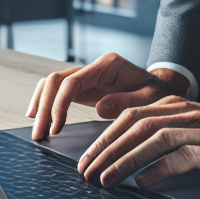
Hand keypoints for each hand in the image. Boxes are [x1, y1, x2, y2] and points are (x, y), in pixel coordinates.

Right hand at [26, 53, 188, 139]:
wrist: (162, 88)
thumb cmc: (158, 93)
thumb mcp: (149, 99)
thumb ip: (126, 102)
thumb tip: (98, 107)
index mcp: (108, 65)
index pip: (73, 80)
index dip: (60, 104)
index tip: (56, 128)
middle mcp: (94, 67)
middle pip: (57, 80)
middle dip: (45, 106)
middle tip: (39, 134)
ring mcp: (88, 75)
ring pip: (53, 83)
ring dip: (42, 104)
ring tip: (37, 130)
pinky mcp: (85, 86)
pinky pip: (59, 90)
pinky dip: (47, 102)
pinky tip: (41, 118)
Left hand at [76, 96, 199, 187]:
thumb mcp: (182, 124)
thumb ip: (154, 131)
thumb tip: (116, 151)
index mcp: (169, 105)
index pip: (128, 117)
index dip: (104, 138)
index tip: (85, 160)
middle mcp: (181, 113)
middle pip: (136, 127)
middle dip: (107, 151)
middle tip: (88, 173)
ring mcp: (198, 129)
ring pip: (155, 139)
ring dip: (127, 160)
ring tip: (107, 179)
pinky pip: (183, 155)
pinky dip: (160, 168)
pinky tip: (144, 181)